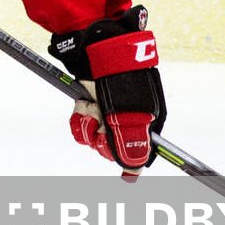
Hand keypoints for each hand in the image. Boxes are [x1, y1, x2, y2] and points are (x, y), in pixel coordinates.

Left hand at [50, 8, 165, 179]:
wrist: (96, 47)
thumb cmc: (118, 75)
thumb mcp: (125, 110)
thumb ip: (130, 140)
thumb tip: (134, 171)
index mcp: (146, 119)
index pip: (141, 152)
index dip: (130, 162)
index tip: (126, 176)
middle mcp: (128, 118)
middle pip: (113, 149)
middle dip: (102, 140)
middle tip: (99, 122)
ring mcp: (108, 113)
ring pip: (93, 139)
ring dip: (87, 126)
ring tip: (89, 108)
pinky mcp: (91, 106)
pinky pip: (81, 126)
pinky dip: (78, 119)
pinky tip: (81, 105)